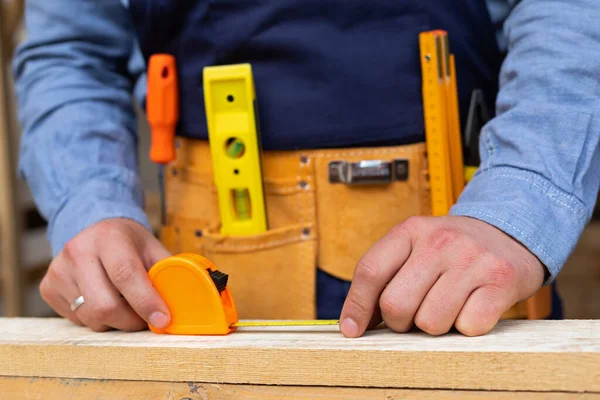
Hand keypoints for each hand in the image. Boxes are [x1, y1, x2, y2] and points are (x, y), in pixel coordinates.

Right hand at [40, 218, 170, 331]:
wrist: (93, 226)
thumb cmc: (128, 241)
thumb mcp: (152, 247)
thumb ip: (167, 271)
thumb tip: (184, 300)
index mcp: (109, 238)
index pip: (126, 275)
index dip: (146, 301)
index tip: (163, 319)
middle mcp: (78, 251)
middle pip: (105, 305)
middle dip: (131, 320)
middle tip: (145, 318)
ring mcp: (59, 270)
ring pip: (91, 318)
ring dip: (114, 322)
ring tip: (125, 307)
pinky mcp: (48, 287)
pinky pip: (76, 320)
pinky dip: (96, 319)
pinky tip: (103, 300)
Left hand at [339, 216, 544, 336]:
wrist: (510, 233)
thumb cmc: (452, 251)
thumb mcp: (415, 247)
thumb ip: (385, 277)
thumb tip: (355, 324)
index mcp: (410, 230)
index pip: (370, 271)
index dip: (356, 307)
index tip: (352, 331)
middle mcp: (440, 241)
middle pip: (396, 304)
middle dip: (401, 322)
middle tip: (415, 315)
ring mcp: (471, 260)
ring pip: (430, 322)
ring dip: (435, 326)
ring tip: (446, 308)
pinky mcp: (501, 281)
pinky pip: (468, 326)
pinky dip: (466, 327)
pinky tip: (472, 307)